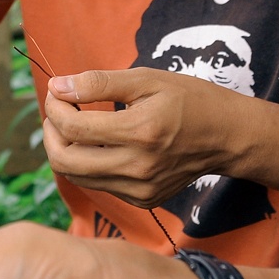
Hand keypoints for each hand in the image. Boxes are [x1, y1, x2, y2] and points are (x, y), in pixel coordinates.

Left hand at [43, 69, 265, 207]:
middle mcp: (138, 167)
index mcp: (140, 132)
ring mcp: (140, 189)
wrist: (228, 137)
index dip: (55, 107)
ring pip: (77, 177)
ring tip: (73, 124)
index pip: (74, 128)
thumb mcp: (147, 79)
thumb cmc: (189, 100)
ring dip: (64, 148)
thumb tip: (56, 86)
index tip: (57, 91)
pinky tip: (99, 143)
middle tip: (57, 111)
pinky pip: (99, 184)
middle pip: (65, 161)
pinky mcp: (143, 199)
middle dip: (50, 133)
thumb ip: (98, 83)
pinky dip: (88, 163)